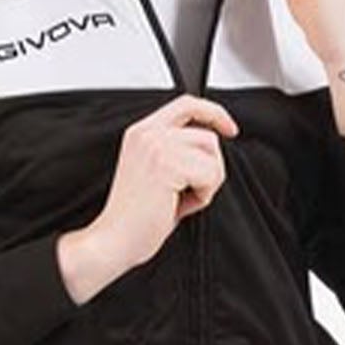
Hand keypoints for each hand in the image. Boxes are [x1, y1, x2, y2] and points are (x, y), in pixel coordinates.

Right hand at [58, 94, 239, 300]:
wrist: (114, 240)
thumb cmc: (134, 218)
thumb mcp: (157, 175)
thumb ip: (178, 154)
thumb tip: (211, 153)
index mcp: (142, 132)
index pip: (187, 104)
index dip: (214, 113)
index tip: (230, 128)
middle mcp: (148, 134)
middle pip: (207, 136)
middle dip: (211, 169)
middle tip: (190, 192)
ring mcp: (157, 147)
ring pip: (212, 157)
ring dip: (206, 184)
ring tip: (180, 200)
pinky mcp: (168, 165)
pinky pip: (210, 175)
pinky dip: (203, 197)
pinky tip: (178, 206)